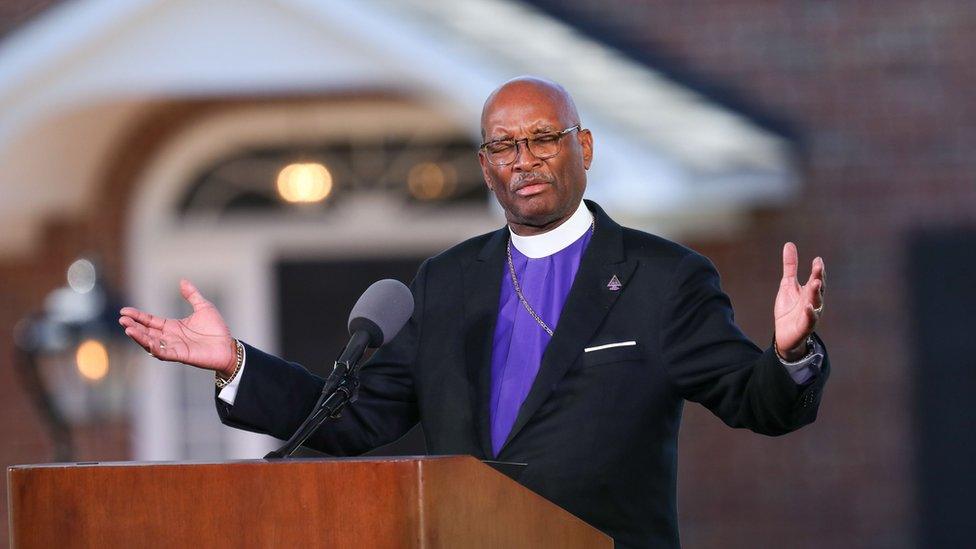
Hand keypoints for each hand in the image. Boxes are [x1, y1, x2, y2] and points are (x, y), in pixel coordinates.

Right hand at [119, 279, 236, 376]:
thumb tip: (182, 281)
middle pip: (146, 332)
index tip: (124, 311)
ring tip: (128, 329)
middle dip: (133, 326)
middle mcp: (170, 337)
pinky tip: (147, 341)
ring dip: (139, 337)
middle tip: (122, 320)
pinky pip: (164, 353)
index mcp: (172, 326)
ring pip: (151, 343)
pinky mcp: (181, 356)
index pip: (150, 321)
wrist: (228, 346)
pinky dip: (154, 348)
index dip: (138, 316)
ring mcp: (174, 347)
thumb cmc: (216, 329)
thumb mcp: (204, 307)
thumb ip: (192, 295)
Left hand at [774, 242, 824, 360]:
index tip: (817, 260)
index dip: (817, 270)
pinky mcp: (804, 326)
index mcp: (810, 291)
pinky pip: (809, 319)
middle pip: (818, 288)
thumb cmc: (790, 308)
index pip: (816, 278)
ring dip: (816, 293)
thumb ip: (790, 266)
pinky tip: (808, 307)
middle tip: (818, 267)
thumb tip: (789, 244)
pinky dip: (810, 313)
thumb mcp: (787, 285)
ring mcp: (810, 314)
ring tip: (816, 283)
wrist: (785, 334)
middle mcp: (813, 301)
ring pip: (816, 302)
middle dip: (819, 277)